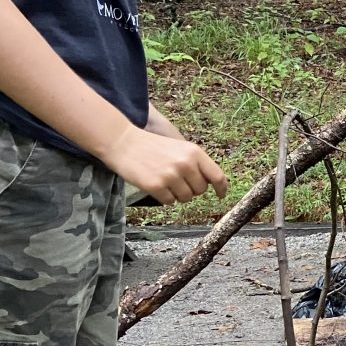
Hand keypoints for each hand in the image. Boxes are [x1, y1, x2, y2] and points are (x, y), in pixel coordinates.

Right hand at [99, 124, 226, 205]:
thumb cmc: (153, 147)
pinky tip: (155, 184)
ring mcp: (171, 175)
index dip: (221, 188)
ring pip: (186, 198)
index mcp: (194, 152)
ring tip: (165, 180)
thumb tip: (212, 183)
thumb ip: (196, 163)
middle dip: (191, 189)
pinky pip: (169, 202)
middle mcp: (185, 164)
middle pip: (200, 190)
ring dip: (177, 194)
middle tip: (177, 180)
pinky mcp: (156, 186)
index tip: (221, 195)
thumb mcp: (180, 148)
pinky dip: (164, 197)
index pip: (217, 175)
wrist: (124, 143)